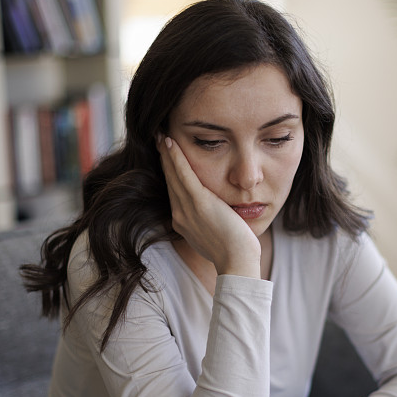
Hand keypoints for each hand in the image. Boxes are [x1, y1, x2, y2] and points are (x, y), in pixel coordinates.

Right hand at [156, 134, 260, 277]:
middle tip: (159, 138)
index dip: (170, 172)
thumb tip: (216, 212)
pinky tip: (170, 142)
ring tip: (162, 135)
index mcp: (183, 222)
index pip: (175, 191)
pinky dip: (176, 157)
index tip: (167, 156)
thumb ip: (210, 221)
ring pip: (173, 175)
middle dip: (164, 159)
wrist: (237, 262)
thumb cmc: (234, 251)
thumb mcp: (216, 234)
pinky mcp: (199, 203)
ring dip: (166, 153)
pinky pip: (183, 175)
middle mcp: (180, 215)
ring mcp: (187, 209)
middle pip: (170, 180)